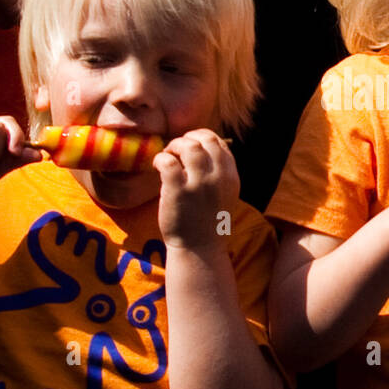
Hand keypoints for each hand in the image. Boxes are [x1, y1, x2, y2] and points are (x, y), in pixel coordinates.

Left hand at [155, 130, 239, 249]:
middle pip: (206, 139)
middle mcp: (219, 178)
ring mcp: (199, 185)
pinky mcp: (178, 191)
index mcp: (231, 177)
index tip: (191, 145)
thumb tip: (200, 149)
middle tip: (177, 149)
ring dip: (175, 145)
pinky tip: (157, 165)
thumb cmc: (208, 222)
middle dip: (189, 138)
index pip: (220, 143)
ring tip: (167, 155)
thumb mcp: (224, 195)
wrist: (199, 249)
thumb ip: (218, 173)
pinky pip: (167, 161)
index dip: (202, 139)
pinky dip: (160, 158)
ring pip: (188, 146)